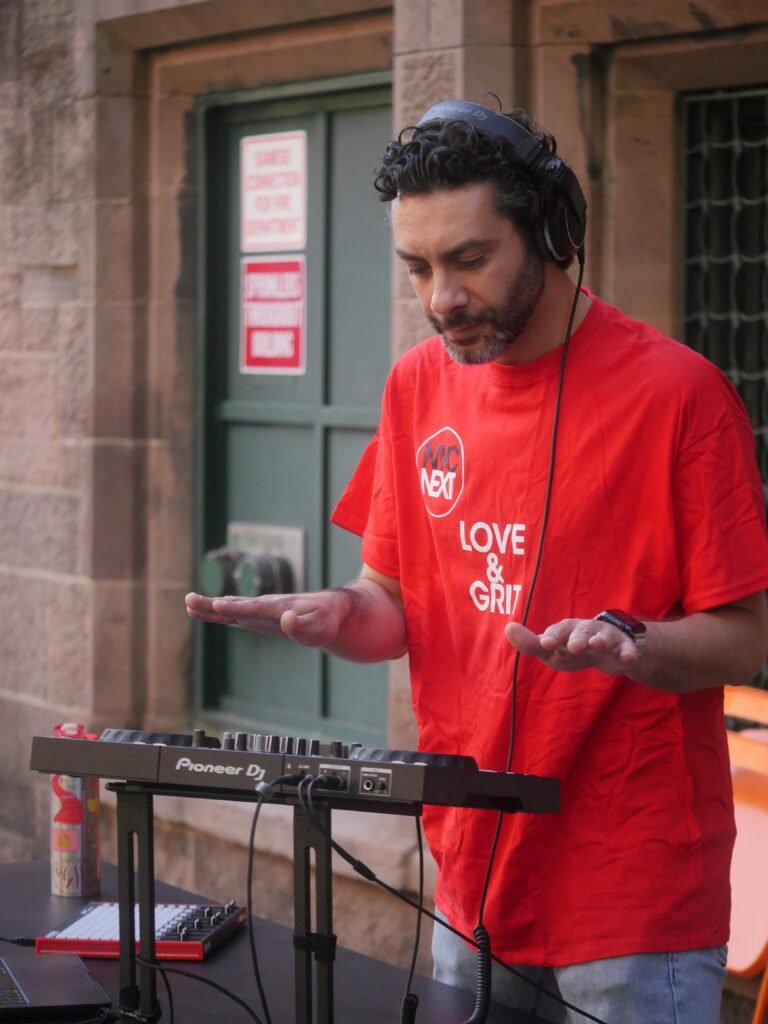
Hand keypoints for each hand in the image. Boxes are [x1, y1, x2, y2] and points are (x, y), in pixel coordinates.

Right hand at [185, 590, 350, 647]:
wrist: (332, 609)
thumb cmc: (328, 620)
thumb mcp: (321, 628)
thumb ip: (303, 626)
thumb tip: (287, 620)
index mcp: (278, 609)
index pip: (253, 609)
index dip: (236, 608)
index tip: (217, 605)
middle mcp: (266, 607)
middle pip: (235, 605)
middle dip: (212, 605)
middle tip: (189, 600)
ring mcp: (261, 611)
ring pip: (232, 607)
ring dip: (211, 606)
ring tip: (189, 603)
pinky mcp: (260, 616)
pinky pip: (236, 613)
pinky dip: (220, 611)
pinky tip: (207, 610)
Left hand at [504, 617, 640, 674]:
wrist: (605, 649)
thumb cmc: (570, 648)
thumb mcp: (550, 650)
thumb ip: (530, 643)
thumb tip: (508, 628)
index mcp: (566, 630)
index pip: (557, 631)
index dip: (552, 636)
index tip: (546, 643)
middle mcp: (585, 630)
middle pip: (581, 632)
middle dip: (577, 638)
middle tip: (573, 646)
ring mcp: (605, 637)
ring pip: (604, 637)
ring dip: (600, 640)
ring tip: (597, 644)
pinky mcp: (623, 647)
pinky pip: (627, 650)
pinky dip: (628, 653)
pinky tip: (628, 659)